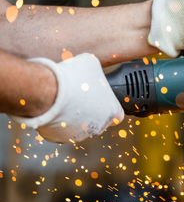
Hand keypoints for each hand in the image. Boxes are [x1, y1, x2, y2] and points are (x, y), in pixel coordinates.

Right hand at [9, 54, 123, 142]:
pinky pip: (60, 129)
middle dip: (89, 109)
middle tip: (79, 95)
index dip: (108, 104)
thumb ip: (96, 71)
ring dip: (73, 115)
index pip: (117, 113)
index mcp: (112, 111)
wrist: (48, 91)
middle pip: (97, 119)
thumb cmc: (72, 78)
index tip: (101, 98)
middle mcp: (99, 126)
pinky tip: (54, 107)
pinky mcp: (60, 138)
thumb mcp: (91, 63)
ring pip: (78, 125)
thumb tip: (92, 70)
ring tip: (65, 99)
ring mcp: (80, 134)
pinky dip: (58, 121)